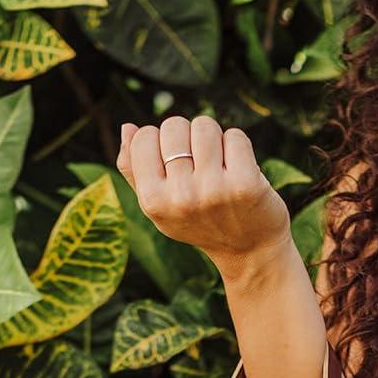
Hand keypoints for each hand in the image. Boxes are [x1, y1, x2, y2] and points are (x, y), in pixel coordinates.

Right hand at [116, 114, 291, 277]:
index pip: (144, 136)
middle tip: (201, 167)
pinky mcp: (245, 184)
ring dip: (214, 139)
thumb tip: (128, 128)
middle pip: (174, 125)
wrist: (250, 252)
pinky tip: (240, 171)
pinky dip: (238, 146)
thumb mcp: (161, 207)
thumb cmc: (202, 222)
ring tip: (220, 167)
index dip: (161, 142)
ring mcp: (213, 191)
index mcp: (153, 202)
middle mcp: (181, 197)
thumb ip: (135, 171)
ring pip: (204, 126)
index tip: (176, 164)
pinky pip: (235, 136)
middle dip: (188, 137)